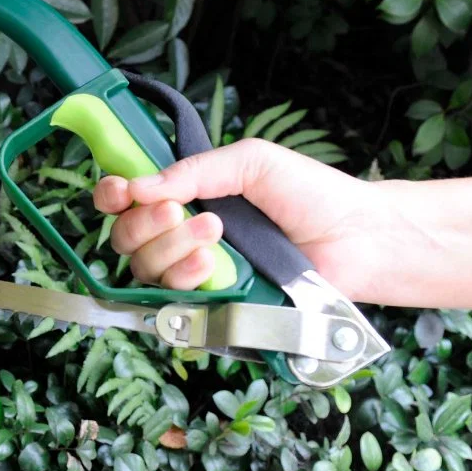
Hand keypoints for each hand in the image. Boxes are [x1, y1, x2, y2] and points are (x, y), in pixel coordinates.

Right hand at [92, 139, 385, 296]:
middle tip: (180, 211)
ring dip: (170, 250)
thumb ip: (195, 170)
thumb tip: (139, 186)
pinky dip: (184, 282)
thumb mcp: (251, 162)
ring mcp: (198, 276)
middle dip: (145, 224)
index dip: (112, 197)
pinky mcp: (214, 308)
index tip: (120, 193)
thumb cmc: (312, 194)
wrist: (359, 239)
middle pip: (126, 239)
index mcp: (188, 197)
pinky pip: (173, 304)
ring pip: (146, 272)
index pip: (128, 201)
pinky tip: (213, 267)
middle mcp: (184, 237)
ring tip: (214, 234)